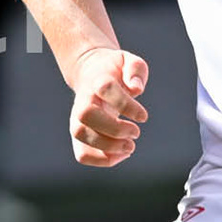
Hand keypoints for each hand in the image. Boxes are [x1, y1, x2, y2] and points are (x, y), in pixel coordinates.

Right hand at [66, 45, 148, 168]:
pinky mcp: (79, 134)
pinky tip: (121, 154)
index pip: (106, 88)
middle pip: (86, 114)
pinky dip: (101, 160)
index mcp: (98, 79)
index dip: (126, 105)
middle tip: (136, 133)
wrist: (91, 74)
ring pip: (80, 134)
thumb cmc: (116, 71)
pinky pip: (81, 153)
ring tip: (130, 147)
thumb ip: (136, 71)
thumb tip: (136, 89)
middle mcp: (84, 99)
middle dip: (114, 129)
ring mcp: (78, 117)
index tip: (144, 117)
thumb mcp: (130, 61)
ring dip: (107, 147)